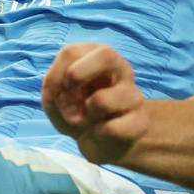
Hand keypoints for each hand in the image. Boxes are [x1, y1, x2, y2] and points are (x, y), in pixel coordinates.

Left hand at [41, 43, 148, 165]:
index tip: (55, 93)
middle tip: (70, 94)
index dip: (57, 75)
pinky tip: (101, 131)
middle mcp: (120, 70)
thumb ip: (53, 87)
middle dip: (78, 74)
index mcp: (96, 57)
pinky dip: (99, 133)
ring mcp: (133, 94)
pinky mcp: (140, 121)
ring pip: (103, 100)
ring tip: (88, 118)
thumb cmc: (75, 110)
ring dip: (85, 114)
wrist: (97, 141)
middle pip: (107, 55)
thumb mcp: (54, 97)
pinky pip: (114, 128)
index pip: (72, 52)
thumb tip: (68, 96)